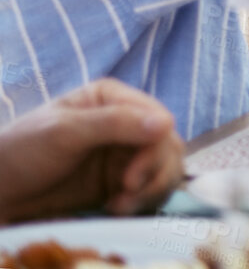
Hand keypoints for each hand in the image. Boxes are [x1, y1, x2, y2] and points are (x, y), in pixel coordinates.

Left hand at [0, 79, 184, 223]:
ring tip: (121, 206)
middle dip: (155, 173)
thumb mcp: (64, 131)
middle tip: (127, 193)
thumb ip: (114, 124)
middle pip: (168, 145)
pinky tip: (117, 208)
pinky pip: (151, 190)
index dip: (154, 148)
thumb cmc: (21, 152)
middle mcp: (126, 123)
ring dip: (152, 190)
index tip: (131, 179)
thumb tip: (166, 124)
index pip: (158, 119)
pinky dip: (143, 202)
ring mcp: (124, 154)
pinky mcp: (120, 182)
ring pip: (167, 169)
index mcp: (112, 99)